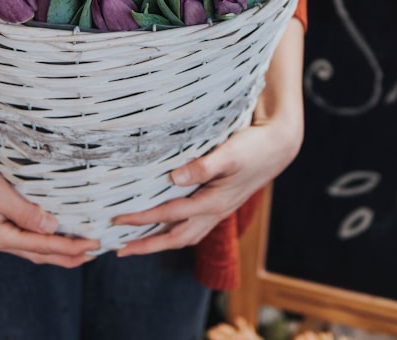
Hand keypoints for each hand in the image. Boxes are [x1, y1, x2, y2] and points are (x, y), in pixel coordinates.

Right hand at [0, 146, 100, 266]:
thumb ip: (25, 212)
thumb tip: (51, 228)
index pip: (43, 247)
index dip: (70, 247)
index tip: (94, 246)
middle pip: (40, 254)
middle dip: (68, 256)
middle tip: (94, 254)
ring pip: (33, 249)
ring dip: (57, 250)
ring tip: (80, 250)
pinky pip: (26, 237)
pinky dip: (44, 240)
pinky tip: (54, 234)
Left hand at [112, 100, 302, 254]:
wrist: (279, 147)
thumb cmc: (254, 147)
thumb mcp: (229, 153)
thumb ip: (203, 166)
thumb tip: (174, 178)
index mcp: (214, 202)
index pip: (169, 214)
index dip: (142, 219)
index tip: (117, 220)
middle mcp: (215, 212)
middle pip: (176, 238)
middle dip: (147, 245)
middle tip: (120, 249)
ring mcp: (220, 211)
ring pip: (186, 236)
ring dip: (161, 242)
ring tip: (138, 245)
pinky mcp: (222, 204)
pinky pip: (194, 228)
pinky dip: (176, 232)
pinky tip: (168, 227)